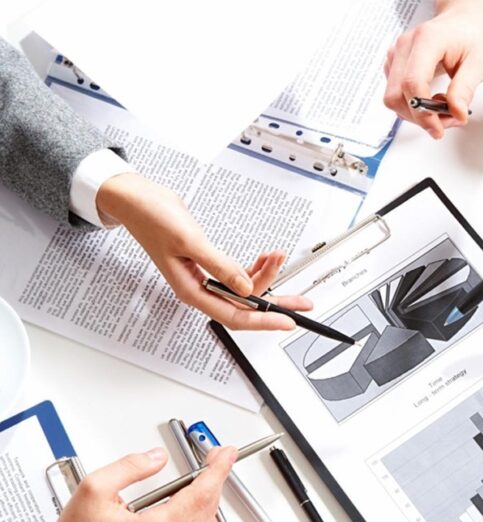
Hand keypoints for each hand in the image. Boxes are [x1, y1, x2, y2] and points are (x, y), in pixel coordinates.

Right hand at [17, 446, 235, 521]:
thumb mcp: (95, 488)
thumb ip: (132, 465)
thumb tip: (158, 457)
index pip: (200, 494)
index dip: (217, 469)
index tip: (226, 453)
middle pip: (208, 509)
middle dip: (215, 479)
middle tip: (214, 458)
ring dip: (208, 499)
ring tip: (200, 478)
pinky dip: (199, 520)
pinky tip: (189, 504)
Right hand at [96, 173, 311, 329]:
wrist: (140, 199)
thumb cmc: (154, 220)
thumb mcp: (190, 242)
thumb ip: (220, 267)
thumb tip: (245, 288)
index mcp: (192, 290)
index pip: (234, 316)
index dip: (263, 321)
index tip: (287, 321)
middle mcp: (201, 287)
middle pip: (244, 306)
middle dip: (275, 302)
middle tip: (302, 303)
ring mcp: (206, 276)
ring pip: (244, 288)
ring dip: (265, 275)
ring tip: (278, 256)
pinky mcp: (210, 262)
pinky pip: (239, 272)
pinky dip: (255, 265)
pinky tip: (265, 256)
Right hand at [383, 0, 482, 138]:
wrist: (469, 17)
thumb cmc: (475, 32)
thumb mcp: (481, 61)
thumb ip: (465, 89)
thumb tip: (456, 114)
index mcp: (427, 40)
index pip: (412, 84)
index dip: (422, 113)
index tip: (437, 128)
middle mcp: (406, 46)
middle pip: (396, 95)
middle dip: (419, 117)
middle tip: (445, 120)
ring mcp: (397, 55)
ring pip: (393, 99)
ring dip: (415, 114)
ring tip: (441, 109)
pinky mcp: (396, 65)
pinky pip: (396, 95)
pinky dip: (412, 106)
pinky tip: (430, 101)